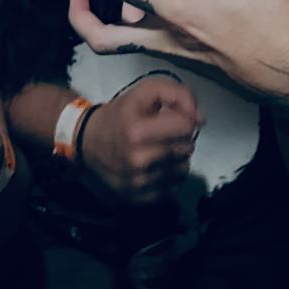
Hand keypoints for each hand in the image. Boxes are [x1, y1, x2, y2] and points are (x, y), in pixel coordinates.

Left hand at [69, 0, 288, 102]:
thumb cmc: (279, 28)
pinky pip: (164, 39)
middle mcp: (171, 38)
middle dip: (81, 18)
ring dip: (127, 10)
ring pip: (132, 41)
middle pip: (105, 39)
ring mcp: (181, 54)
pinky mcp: (195, 62)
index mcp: (180, 13)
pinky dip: (164, 15)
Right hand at [80, 75, 201, 202]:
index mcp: (138, 131)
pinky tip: (156, 165)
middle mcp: (138, 160)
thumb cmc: (121, 114)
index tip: (175, 117)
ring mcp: (137, 182)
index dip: (186, 118)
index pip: (187, 127)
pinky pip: (171, 188)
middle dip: (181, 138)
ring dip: (177, 157)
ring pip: (183, 169)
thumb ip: (179, 95)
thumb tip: (201, 119)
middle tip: (165, 133)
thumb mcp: (147, 92)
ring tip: (160, 148)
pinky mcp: (137, 197)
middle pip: (187, 148)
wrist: (88, 140)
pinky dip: (168, 176)